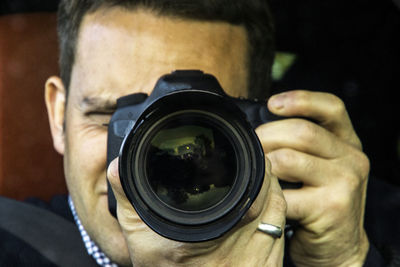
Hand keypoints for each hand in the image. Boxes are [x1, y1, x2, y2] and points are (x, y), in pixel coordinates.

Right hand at [107, 157, 285, 265]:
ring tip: (255, 171)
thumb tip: (119, 167)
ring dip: (270, 183)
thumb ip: (129, 200)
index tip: (241, 147)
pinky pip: (281, 221)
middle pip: (266, 188)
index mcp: (210, 233)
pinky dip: (275, 204)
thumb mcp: (140, 239)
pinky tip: (261, 197)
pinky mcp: (271, 260)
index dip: (248, 158)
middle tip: (248, 155)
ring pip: (278, 203)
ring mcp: (260, 252)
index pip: (244, 182)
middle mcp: (240, 241)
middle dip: (259, 166)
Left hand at [256, 90, 369, 265]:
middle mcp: (351, 158)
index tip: (272, 104)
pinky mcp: (331, 207)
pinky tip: (263, 199)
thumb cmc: (318, 200)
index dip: (301, 100)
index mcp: (347, 142)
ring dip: (263, 167)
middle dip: (266, 137)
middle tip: (251, 149)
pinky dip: (267, 195)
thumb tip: (256, 128)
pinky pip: (284, 193)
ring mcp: (344, 182)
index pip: (331, 107)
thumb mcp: (319, 167)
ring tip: (257, 175)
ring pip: (288, 159)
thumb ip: (300, 146)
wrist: (337, 244)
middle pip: (301, 132)